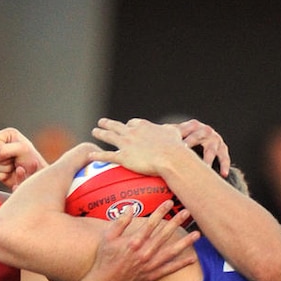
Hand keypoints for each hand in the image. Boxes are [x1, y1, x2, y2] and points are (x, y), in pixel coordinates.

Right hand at [0, 127, 47, 189]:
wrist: (35, 177)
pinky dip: (2, 176)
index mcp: (6, 135)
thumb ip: (5, 149)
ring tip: (14, 166)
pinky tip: (10, 173)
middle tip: (16, 160)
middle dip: (4, 160)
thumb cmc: (31, 160)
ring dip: (5, 168)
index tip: (15, 153)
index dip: (2, 151)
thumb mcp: (22, 149)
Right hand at [84, 199, 199, 280]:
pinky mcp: (152, 275)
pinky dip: (181, 264)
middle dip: (176, 222)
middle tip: (187, 212)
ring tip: (197, 234)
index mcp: (134, 241)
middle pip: (164, 234)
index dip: (161, 211)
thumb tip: (130, 207)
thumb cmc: (105, 259)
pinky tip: (192, 258)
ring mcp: (150, 265)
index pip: (151, 223)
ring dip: (185, 242)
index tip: (169, 202)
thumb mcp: (107, 238)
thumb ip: (120, 222)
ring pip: (171, 251)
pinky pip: (170, 269)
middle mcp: (144, 252)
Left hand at [91, 117, 231, 176]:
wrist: (171, 158)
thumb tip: (190, 128)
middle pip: (118, 126)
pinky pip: (107, 155)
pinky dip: (97, 155)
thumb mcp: (176, 135)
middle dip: (109, 124)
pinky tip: (90, 155)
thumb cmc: (176, 148)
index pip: (134, 124)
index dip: (130, 126)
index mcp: (145, 126)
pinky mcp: (124, 157)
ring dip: (100, 133)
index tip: (127, 127)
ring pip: (109, 137)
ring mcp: (127, 144)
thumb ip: (176, 132)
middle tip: (102, 122)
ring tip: (94, 131)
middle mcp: (133, 132)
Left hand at [173, 118, 230, 176]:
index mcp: (193, 126)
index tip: (171, 145)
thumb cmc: (187, 140)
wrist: (207, 139)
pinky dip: (224, 165)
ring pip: (212, 149)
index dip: (177, 137)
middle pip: (198, 136)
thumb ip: (168, 138)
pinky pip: (224, 157)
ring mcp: (215, 139)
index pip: (184, 130)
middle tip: (184, 153)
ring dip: (208, 159)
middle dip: (191, 144)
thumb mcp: (179, 136)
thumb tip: (146, 145)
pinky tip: (222, 174)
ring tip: (204, 168)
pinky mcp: (223, 148)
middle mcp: (205, 131)